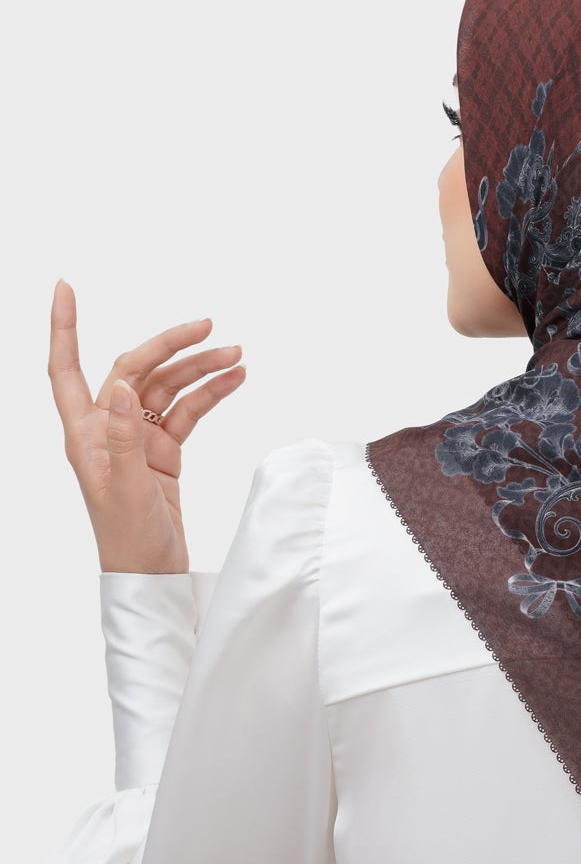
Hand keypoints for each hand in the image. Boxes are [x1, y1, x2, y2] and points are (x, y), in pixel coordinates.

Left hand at [48, 279, 245, 573]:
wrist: (152, 574)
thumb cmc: (127, 538)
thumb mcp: (125, 488)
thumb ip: (124, 436)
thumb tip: (123, 386)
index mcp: (86, 433)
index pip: (66, 368)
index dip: (64, 328)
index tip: (64, 289)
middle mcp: (107, 428)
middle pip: (135, 368)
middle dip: (170, 345)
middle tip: (207, 328)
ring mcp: (137, 438)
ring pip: (167, 387)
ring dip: (199, 369)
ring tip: (235, 355)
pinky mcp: (163, 451)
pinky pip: (187, 411)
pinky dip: (209, 394)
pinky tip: (233, 380)